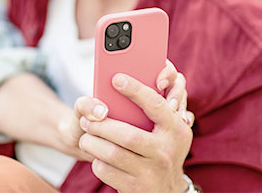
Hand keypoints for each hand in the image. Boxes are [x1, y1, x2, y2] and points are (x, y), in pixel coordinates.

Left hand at [74, 61, 192, 191]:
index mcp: (175, 129)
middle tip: (87, 121)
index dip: (136, 90)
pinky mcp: (135, 189)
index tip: (116, 79)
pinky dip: (96, 161)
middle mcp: (165, 151)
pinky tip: (96, 156)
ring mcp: (151, 172)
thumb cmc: (159, 148)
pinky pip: (107, 171)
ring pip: (112, 154)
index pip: (155, 105)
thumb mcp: (166, 129)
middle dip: (101, 126)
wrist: (165, 191)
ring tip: (86, 137)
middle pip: (127, 134)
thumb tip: (112, 97)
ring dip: (92, 143)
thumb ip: (152, 107)